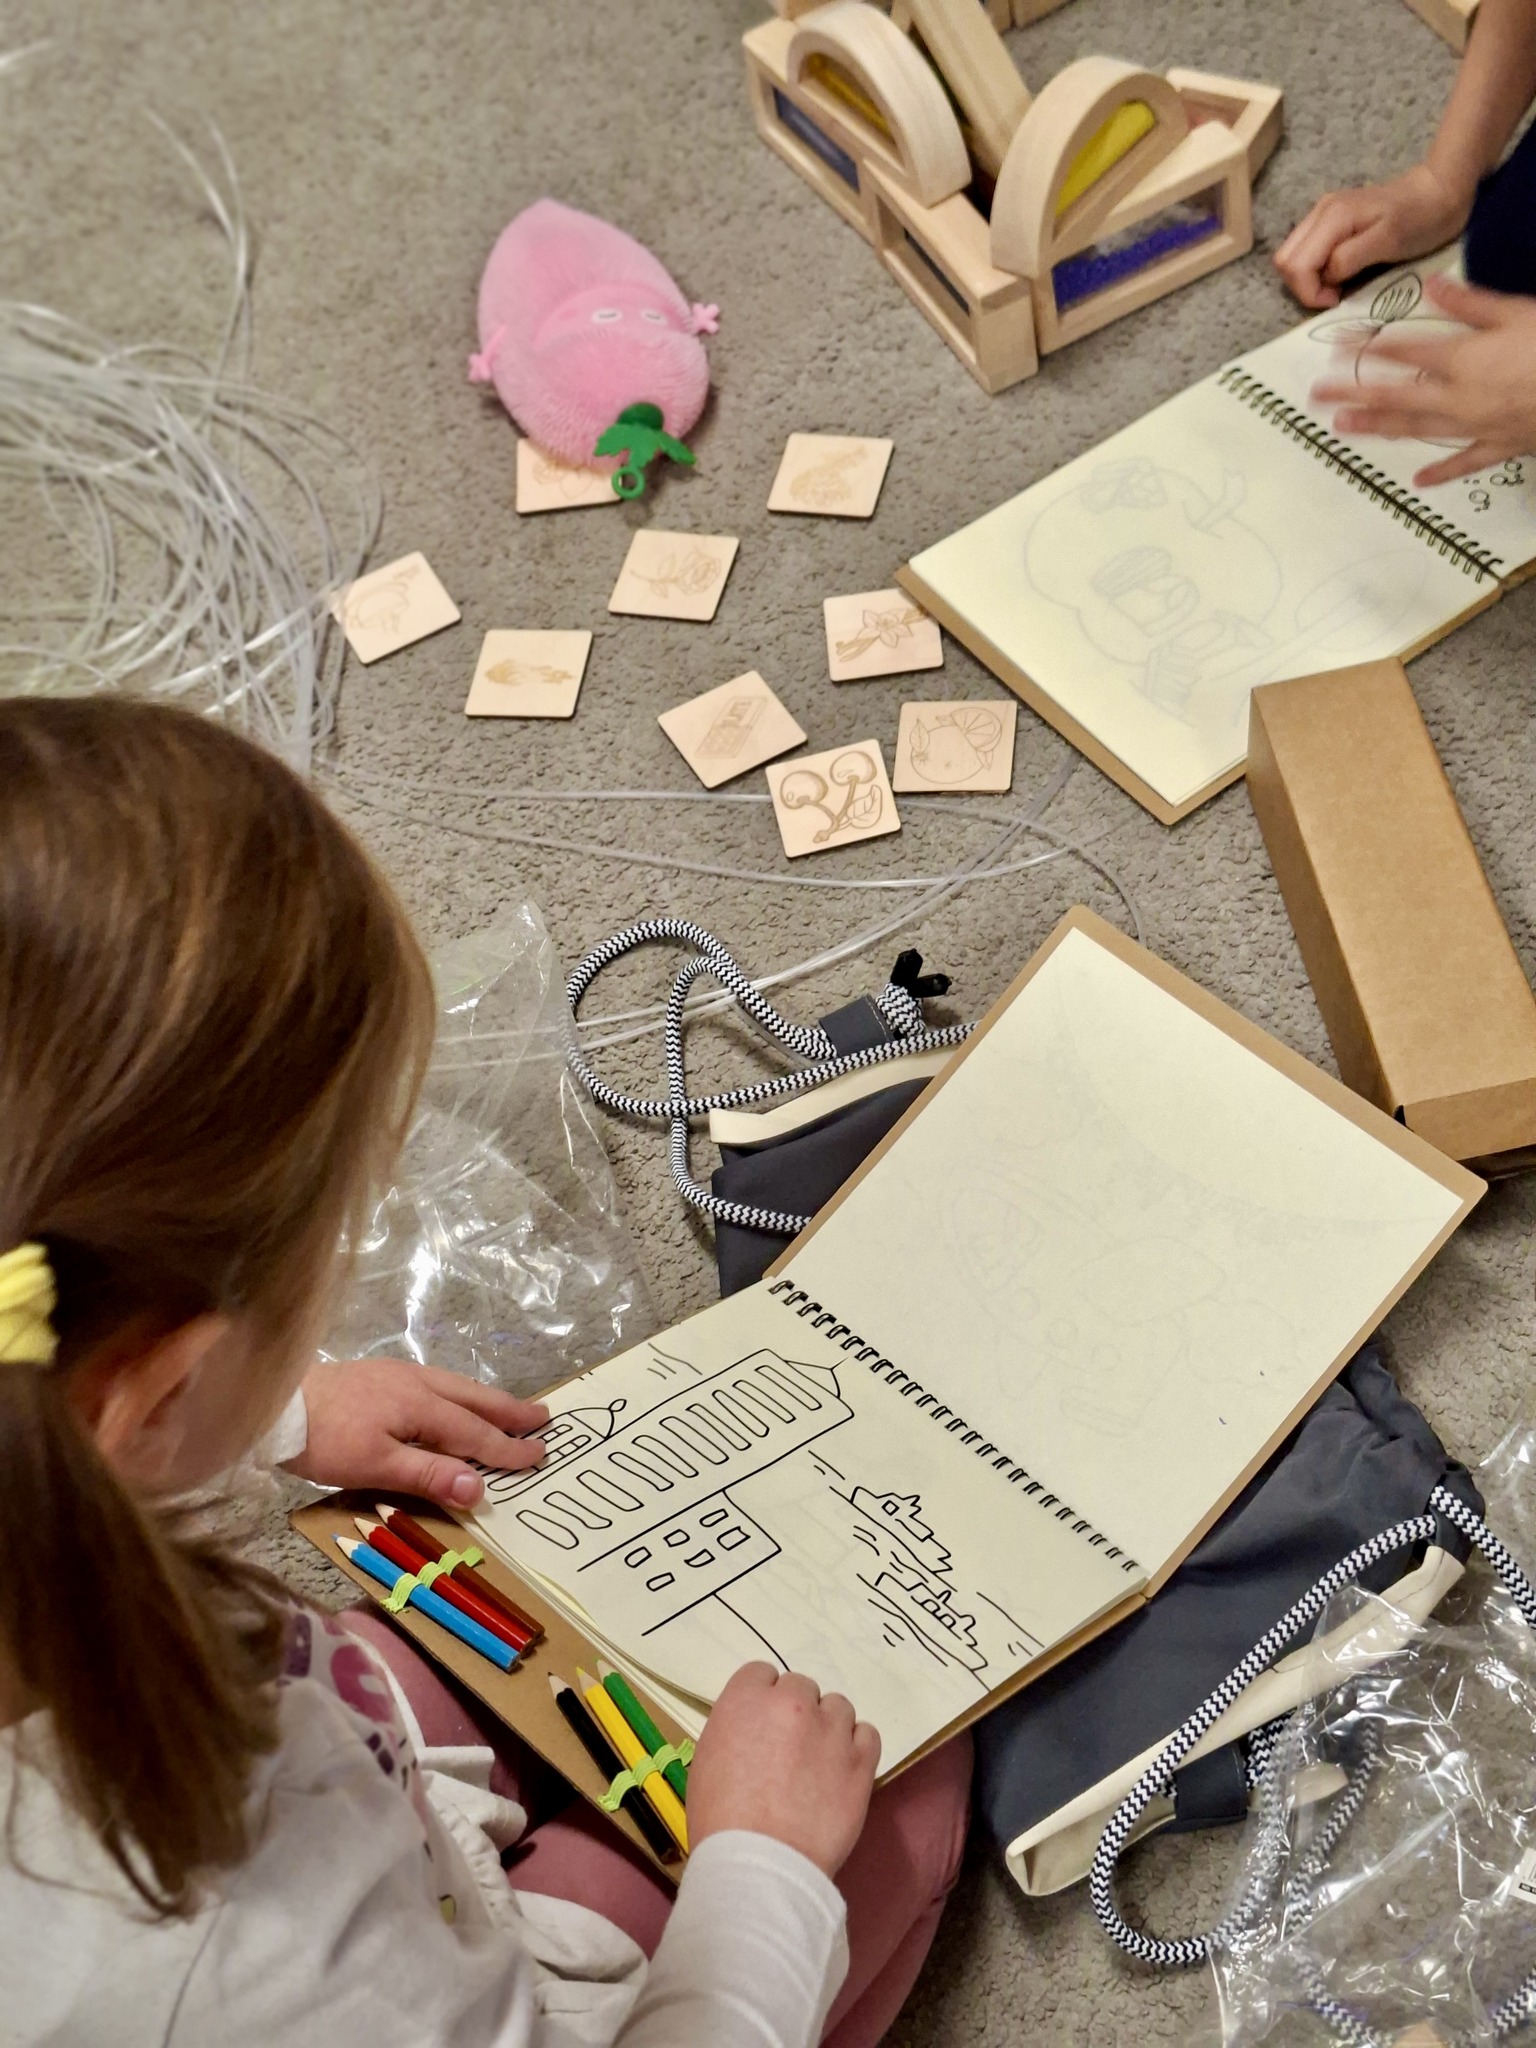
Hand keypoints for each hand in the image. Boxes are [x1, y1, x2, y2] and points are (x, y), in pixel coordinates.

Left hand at [288, 1357, 546, 1507]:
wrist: (276, 1405)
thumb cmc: (326, 1439)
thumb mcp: (376, 1465)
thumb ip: (429, 1474)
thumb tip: (480, 1486)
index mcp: (420, 1405)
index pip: (474, 1431)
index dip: (506, 1448)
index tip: (539, 1455)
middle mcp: (416, 1383)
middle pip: (473, 1398)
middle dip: (508, 1410)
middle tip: (542, 1417)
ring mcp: (397, 1375)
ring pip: (455, 1386)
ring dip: (486, 1399)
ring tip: (509, 1408)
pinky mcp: (380, 1376)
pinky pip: (437, 1383)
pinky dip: (460, 1394)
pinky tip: (453, 1399)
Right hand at [687, 1663, 879, 1877]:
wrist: (760, 1863)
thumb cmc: (720, 1819)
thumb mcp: (709, 1758)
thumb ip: (737, 1729)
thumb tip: (757, 1731)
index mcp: (747, 1699)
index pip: (761, 1673)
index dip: (761, 1701)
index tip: (761, 1727)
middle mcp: (791, 1703)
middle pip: (801, 1687)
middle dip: (795, 1713)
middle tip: (788, 1751)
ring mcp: (831, 1730)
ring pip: (837, 1707)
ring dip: (827, 1727)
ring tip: (817, 1764)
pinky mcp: (861, 1761)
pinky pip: (867, 1733)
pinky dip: (856, 1746)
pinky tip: (842, 1769)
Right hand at [1274, 165, 1471, 307]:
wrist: (1439, 190)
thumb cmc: (1421, 219)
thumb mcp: (1389, 241)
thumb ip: (1350, 258)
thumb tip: (1325, 277)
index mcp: (1331, 217)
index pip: (1295, 265)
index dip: (1309, 291)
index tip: (1337, 300)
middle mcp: (1320, 212)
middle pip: (1284, 260)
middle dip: (1303, 287)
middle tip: (1335, 295)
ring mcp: (1322, 215)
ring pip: (1291, 257)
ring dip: (1308, 280)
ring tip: (1339, 284)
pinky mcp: (1330, 221)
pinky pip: (1306, 252)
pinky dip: (1316, 270)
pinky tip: (1341, 271)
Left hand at [1310, 273, 1535, 484]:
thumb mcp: (1516, 312)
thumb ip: (1471, 304)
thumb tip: (1432, 287)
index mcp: (1462, 359)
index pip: (1404, 352)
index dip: (1369, 349)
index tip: (1338, 348)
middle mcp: (1459, 397)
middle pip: (1396, 396)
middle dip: (1354, 396)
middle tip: (1317, 399)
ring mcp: (1476, 426)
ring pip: (1418, 430)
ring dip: (1379, 430)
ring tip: (1344, 430)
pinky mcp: (1500, 446)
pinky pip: (1464, 463)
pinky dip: (1442, 472)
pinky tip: (1419, 480)